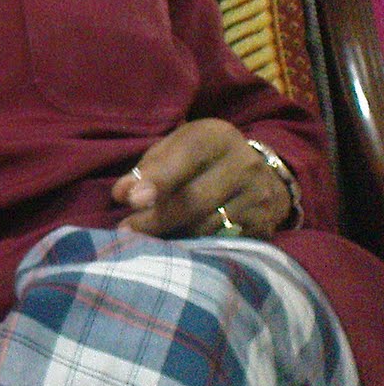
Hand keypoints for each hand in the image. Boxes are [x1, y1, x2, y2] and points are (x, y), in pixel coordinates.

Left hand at [111, 119, 293, 239]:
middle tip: (126, 231)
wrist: (259, 175)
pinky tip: (181, 248)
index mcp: (217, 137)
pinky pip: (223, 243)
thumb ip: (148, 168)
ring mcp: (258, 196)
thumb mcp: (177, 150)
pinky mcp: (264, 224)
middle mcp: (244, 163)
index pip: (186, 158)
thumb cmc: (201, 161)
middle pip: (194, 199)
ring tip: (149, 241)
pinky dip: (196, 247)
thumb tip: (121, 194)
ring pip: (206, 226)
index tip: (131, 200)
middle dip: (156, 218)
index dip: (158, 180)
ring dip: (173, 236)